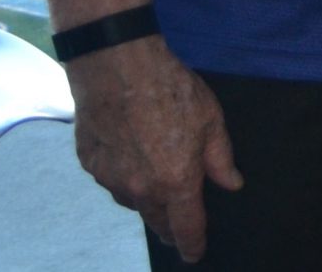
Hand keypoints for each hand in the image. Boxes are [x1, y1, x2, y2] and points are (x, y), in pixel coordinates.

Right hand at [66, 35, 241, 262]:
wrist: (118, 68)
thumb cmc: (171, 91)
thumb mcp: (211, 121)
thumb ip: (221, 158)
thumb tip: (231, 184)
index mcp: (175, 182)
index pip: (186, 226)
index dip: (192, 243)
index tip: (195, 254)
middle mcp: (139, 188)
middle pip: (156, 220)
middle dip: (169, 228)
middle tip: (177, 233)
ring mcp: (110, 178)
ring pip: (132, 201)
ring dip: (146, 201)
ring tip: (157, 193)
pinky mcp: (90, 163)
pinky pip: (112, 181)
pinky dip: (124, 178)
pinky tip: (132, 162)